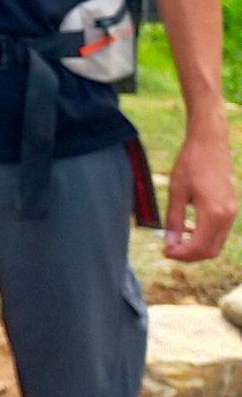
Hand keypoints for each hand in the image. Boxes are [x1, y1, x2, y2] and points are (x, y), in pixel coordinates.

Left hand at [163, 122, 236, 261]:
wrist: (209, 142)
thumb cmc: (190, 163)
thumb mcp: (176, 191)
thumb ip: (174, 220)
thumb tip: (169, 243)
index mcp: (213, 213)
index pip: (199, 247)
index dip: (181, 254)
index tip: (165, 251)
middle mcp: (227, 216)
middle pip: (210, 251)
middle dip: (190, 255)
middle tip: (169, 249)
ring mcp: (232, 212)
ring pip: (216, 243)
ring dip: (197, 247)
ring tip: (177, 240)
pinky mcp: (231, 207)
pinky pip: (220, 231)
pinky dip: (205, 236)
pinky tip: (189, 227)